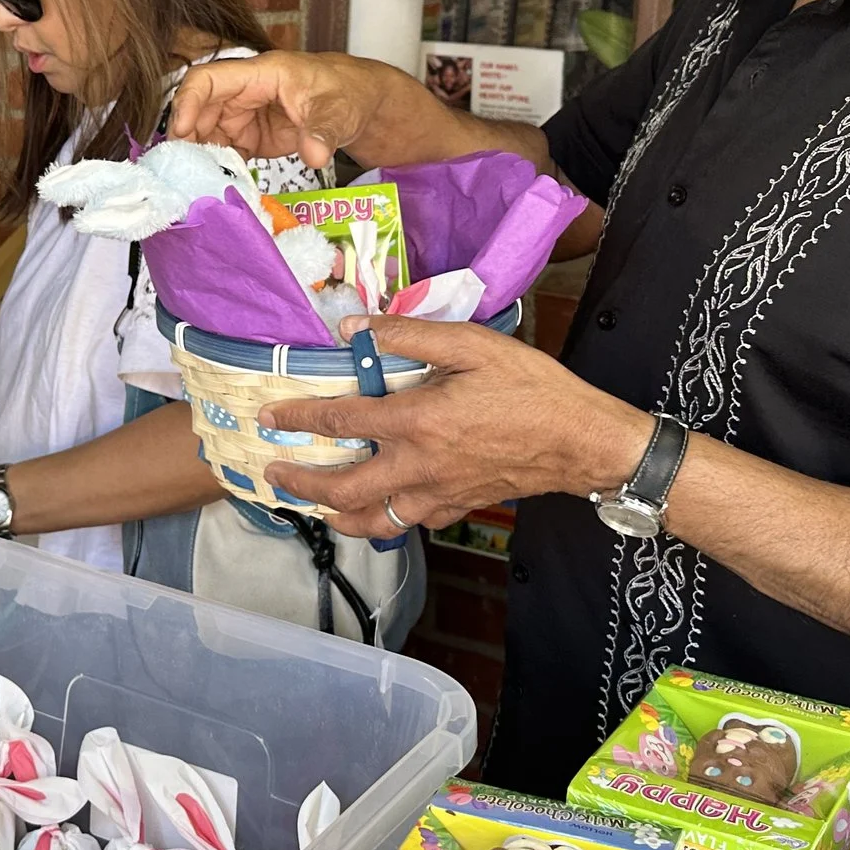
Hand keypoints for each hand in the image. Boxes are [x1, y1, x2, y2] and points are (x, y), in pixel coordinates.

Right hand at [168, 51, 418, 167]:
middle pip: (199, 109)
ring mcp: (246, 115)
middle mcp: (246, 92)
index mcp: (262, 74)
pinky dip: (218, 168)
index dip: (187, 102)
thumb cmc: (350, 93)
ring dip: (199, 156)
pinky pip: (224, 150)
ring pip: (207, 132)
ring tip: (196, 182)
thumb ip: (324, 131)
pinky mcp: (252, 137)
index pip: (209, 79)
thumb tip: (314, 155)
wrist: (363, 106)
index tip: (179, 133)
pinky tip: (216, 186)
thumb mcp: (339, 110)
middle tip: (182, 170)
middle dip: (187, 137)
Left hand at [255, 316, 650, 539]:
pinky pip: (408, 523)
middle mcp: (418, 465)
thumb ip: (411, 335)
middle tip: (274, 471)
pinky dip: (382, 521)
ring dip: (334, 514)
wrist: (581, 441)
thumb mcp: (473, 345)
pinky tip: (375, 510)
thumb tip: (357, 326)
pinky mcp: (456, 507)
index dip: (298, 416)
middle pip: (343, 487)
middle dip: (301, 481)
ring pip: (372, 519)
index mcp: (417, 421)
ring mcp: (436, 494)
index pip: (341, 419)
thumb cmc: (531, 388)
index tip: (268, 416)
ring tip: (312, 505)